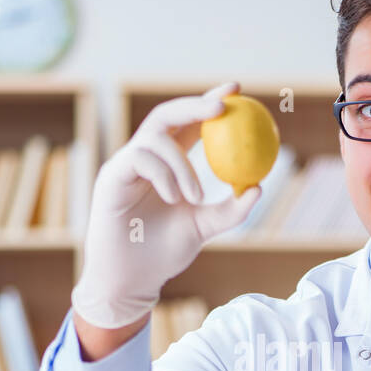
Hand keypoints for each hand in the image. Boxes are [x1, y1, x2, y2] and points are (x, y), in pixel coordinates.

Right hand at [71, 81, 260, 328]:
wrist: (131, 280)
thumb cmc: (163, 254)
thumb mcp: (204, 228)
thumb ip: (230, 210)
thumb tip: (258, 187)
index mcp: (168, 163)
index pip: (190, 124)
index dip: (211, 103)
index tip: (238, 90)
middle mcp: (146, 157)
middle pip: (168, 114)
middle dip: (195, 103)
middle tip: (223, 104)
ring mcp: (126, 165)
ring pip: (157, 138)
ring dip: (183, 164)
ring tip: (196, 197)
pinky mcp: (111, 177)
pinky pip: (140, 158)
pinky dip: (164, 175)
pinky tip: (174, 198)